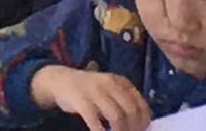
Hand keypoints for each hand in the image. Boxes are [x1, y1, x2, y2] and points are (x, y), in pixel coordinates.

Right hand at [29, 66, 150, 130]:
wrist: (61, 80)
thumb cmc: (91, 90)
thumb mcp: (110, 89)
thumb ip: (124, 101)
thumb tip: (140, 125)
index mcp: (120, 82)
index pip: (140, 104)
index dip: (144, 121)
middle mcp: (110, 84)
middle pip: (130, 111)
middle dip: (133, 129)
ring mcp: (95, 91)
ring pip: (116, 116)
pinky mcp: (81, 100)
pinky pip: (94, 120)